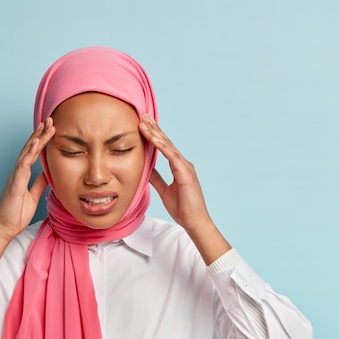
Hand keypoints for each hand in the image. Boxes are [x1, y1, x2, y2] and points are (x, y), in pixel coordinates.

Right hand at [0, 117, 55, 242]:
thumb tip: (48, 173)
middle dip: (39, 133)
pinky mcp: (14, 183)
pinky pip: (22, 165)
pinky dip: (29, 153)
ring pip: (26, 153)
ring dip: (36, 138)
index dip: (41, 140)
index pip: (33, 154)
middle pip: (29, 148)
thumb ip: (39, 183)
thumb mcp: (33, 196)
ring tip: (45, 125)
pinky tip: (35, 142)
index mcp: (21, 175)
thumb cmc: (15, 214)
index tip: (50, 129)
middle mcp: (17, 172)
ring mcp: (15, 176)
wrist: (3, 229)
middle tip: (49, 119)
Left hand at [139, 114, 229, 263]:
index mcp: (178, 166)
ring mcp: (185, 167)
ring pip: (168, 146)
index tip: (143, 124)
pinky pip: (172, 156)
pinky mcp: (186, 173)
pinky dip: (162, 147)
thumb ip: (156, 178)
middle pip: (166, 142)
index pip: (164, 147)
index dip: (154, 135)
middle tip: (143, 115)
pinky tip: (153, 139)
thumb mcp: (165, 190)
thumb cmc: (183, 208)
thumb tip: (147, 169)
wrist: (194, 222)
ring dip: (155, 133)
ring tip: (144, 122)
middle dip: (154, 128)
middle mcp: (183, 163)